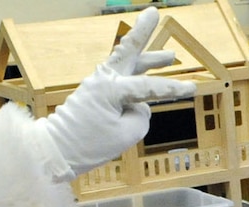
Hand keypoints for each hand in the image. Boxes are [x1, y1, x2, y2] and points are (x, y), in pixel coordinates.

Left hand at [39, 9, 195, 179]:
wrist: (56, 151)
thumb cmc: (88, 145)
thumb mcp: (125, 135)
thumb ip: (140, 117)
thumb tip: (139, 107)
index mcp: (111, 89)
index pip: (148, 88)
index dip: (172, 89)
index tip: (192, 88)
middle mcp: (103, 81)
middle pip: (128, 52)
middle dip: (143, 32)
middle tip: (154, 12)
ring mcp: (98, 86)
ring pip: (127, 66)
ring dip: (148, 60)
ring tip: (170, 56)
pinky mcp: (96, 95)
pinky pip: (121, 83)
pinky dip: (135, 79)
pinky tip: (144, 84)